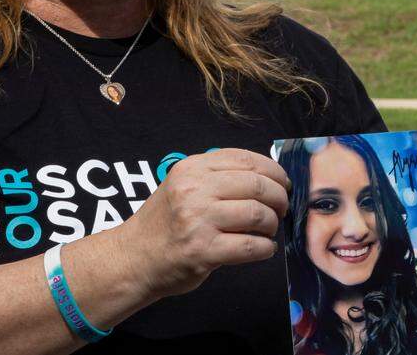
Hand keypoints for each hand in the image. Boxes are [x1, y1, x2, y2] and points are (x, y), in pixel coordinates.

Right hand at [118, 148, 290, 298]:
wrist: (134, 257)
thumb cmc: (164, 223)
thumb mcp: (182, 185)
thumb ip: (216, 176)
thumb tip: (267, 177)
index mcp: (191, 168)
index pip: (245, 159)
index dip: (274, 170)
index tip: (283, 182)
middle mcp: (194, 189)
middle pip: (258, 185)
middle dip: (279, 198)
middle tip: (281, 209)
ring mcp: (198, 220)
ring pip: (258, 214)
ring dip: (272, 224)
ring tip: (267, 230)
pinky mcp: (204, 251)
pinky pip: (251, 246)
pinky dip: (265, 248)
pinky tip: (262, 248)